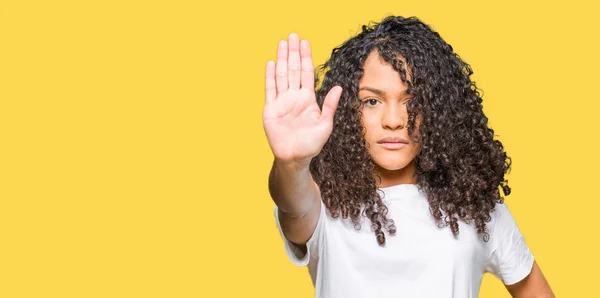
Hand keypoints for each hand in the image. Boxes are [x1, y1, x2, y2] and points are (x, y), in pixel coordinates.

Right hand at [263, 33, 342, 166]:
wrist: (294, 157)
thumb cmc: (311, 144)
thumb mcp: (325, 125)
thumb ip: (330, 105)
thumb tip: (338, 87)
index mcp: (308, 99)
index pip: (307, 73)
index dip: (306, 57)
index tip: (305, 42)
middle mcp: (294, 97)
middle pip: (293, 69)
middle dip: (294, 52)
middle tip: (293, 35)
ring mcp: (282, 102)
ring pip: (282, 75)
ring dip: (282, 59)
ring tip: (282, 43)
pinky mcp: (271, 109)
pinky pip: (270, 90)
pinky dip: (270, 76)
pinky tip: (271, 63)